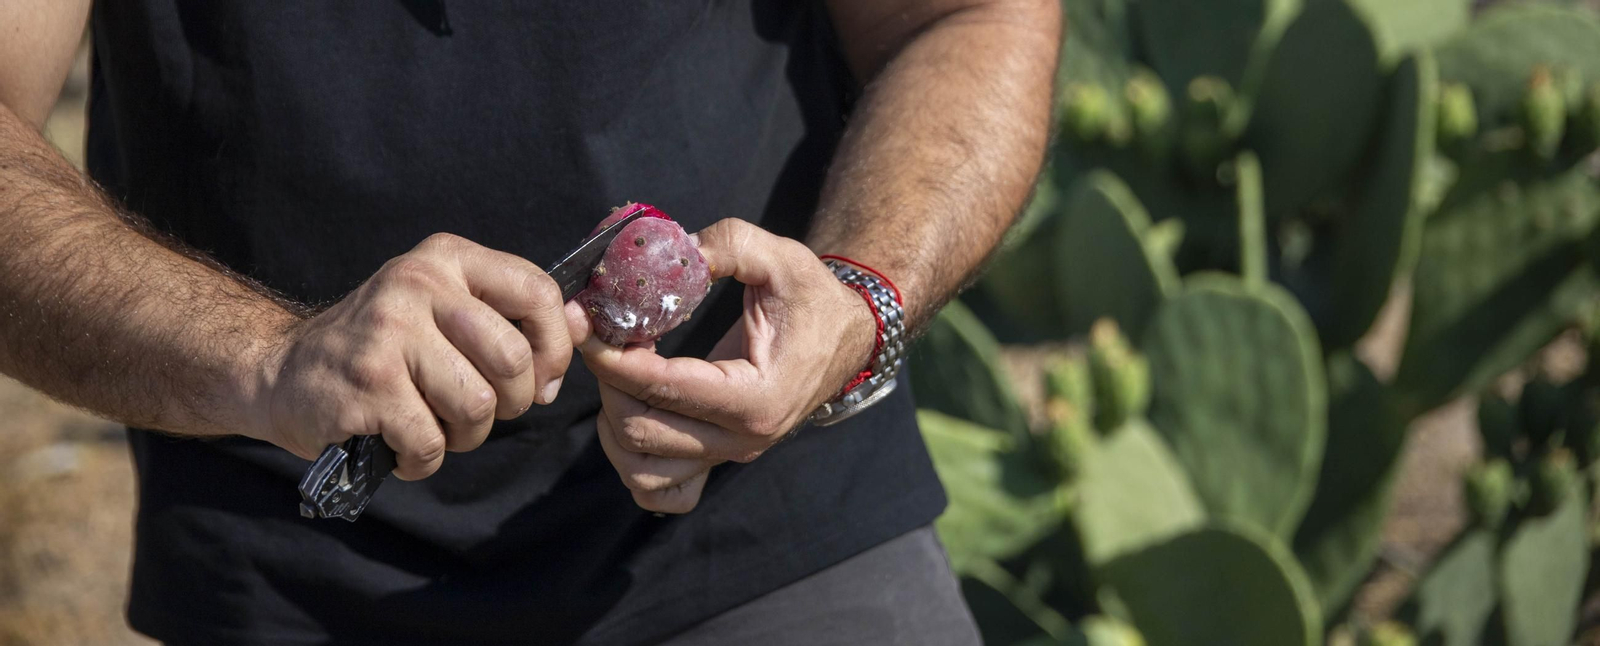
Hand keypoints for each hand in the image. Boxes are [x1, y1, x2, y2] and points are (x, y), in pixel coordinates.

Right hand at [251, 233, 575, 479]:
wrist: (279, 373)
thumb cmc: (383, 348)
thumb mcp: (444, 310)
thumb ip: (510, 316)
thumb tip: (583, 328)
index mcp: (447, 258)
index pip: (538, 292)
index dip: (554, 348)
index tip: (542, 379)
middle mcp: (417, 283)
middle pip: (513, 359)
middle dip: (511, 403)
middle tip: (479, 410)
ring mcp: (388, 333)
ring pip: (477, 406)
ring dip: (465, 435)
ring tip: (433, 423)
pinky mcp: (366, 385)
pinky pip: (431, 442)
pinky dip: (422, 460)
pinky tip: (398, 443)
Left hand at [578, 218, 877, 512]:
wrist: (845, 338)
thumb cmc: (812, 298)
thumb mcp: (779, 257)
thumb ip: (725, 245)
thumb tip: (665, 252)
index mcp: (759, 397)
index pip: (665, 389)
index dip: (613, 357)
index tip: (585, 322)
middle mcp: (744, 439)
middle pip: (641, 432)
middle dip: (608, 382)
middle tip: (603, 338)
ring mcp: (729, 456)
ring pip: (642, 471)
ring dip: (614, 422)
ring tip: (620, 373)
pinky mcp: (718, 459)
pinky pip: (659, 489)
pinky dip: (631, 461)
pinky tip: (634, 411)